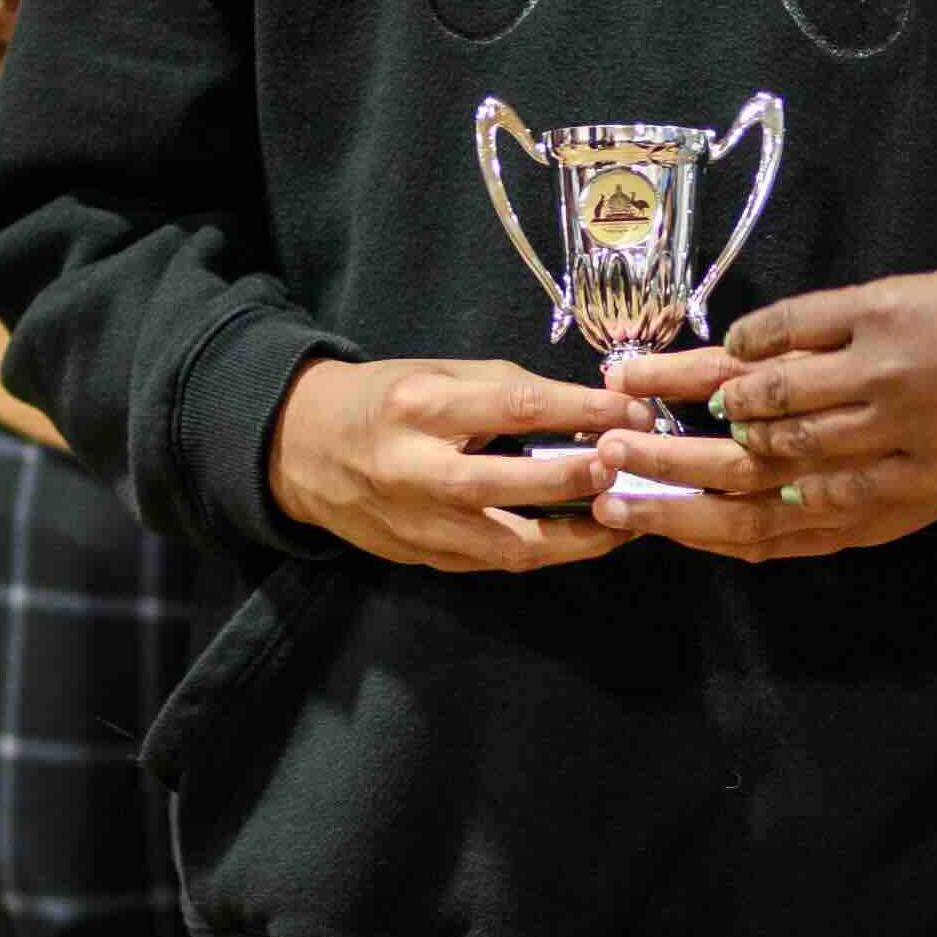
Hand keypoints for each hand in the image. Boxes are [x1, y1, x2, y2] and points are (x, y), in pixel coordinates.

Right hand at [269, 352, 633, 572]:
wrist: (301, 450)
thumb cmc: (383, 401)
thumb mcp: (437, 374)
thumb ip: (507, 391)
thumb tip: (589, 409)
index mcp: (420, 408)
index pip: (516, 407)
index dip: (583, 409)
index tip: (635, 409)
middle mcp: (416, 471)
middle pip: (510, 484)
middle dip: (580, 478)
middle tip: (632, 465)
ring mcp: (419, 525)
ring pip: (511, 545)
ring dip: (580, 536)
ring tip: (628, 517)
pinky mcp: (425, 559)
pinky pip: (498, 562)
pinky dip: (548, 551)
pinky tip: (586, 536)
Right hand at [590, 252, 936, 561]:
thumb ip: (905, 476)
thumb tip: (836, 483)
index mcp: (906, 493)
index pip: (788, 524)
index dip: (712, 526)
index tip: (656, 522)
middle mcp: (881, 446)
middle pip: (756, 468)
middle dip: (676, 465)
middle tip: (611, 458)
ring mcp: (880, 379)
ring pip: (763, 400)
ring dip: (691, 396)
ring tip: (631, 391)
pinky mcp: (887, 315)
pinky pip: (797, 331)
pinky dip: (752, 339)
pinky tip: (722, 344)